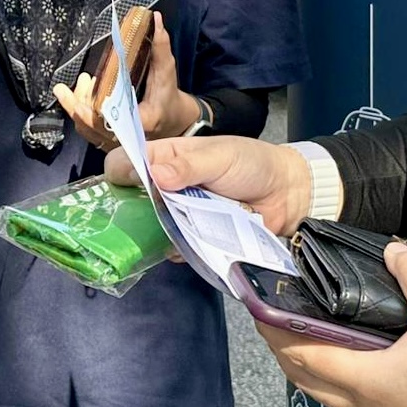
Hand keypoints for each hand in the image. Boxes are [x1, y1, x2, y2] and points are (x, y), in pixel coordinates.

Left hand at [56, 15, 195, 149]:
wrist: (175, 122)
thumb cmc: (170, 97)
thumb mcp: (168, 72)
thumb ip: (160, 47)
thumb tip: (154, 18)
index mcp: (142, 122)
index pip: (112, 121)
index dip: (93, 112)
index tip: (81, 97)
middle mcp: (127, 138)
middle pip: (92, 126)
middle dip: (76, 104)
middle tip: (67, 86)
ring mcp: (116, 143)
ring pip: (87, 130)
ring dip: (76, 107)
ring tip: (79, 82)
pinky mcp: (109, 142)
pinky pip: (88, 132)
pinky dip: (80, 115)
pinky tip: (78, 96)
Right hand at [108, 133, 317, 236]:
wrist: (286, 193)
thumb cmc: (252, 164)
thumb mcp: (221, 157)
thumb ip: (188, 166)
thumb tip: (156, 175)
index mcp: (167, 157)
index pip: (127, 162)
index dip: (120, 172)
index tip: (127, 185)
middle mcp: (166, 186)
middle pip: (133, 199)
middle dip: (133, 209)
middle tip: (143, 214)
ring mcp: (179, 213)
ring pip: (152, 226)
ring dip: (157, 230)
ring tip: (172, 229)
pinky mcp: (193, 237)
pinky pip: (174, 246)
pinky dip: (177, 249)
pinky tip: (183, 248)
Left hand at [260, 242, 406, 406]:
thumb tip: (394, 249)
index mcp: (368, 382)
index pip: (303, 355)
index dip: (276, 331)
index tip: (258, 306)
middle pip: (307, 380)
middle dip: (284, 349)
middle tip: (274, 315)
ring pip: (329, 394)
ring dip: (309, 365)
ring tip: (306, 330)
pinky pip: (353, 399)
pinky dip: (337, 375)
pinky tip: (354, 354)